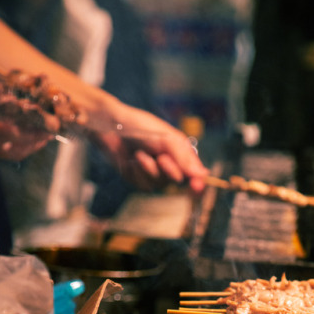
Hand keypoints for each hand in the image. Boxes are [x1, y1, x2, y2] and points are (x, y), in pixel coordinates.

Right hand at [0, 68, 51, 160]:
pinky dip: (17, 145)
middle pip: (10, 148)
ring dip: (27, 146)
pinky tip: (27, 136)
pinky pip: (1, 150)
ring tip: (45, 136)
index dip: (25, 132)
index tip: (44, 128)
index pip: (3, 134)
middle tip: (52, 131)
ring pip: (6, 152)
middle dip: (32, 140)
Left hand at [91, 104, 208, 193]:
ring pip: (159, 185)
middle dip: (169, 170)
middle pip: (177, 181)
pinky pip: (144, 185)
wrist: (110, 127)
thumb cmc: (139, 126)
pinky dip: (137, 172)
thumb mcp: (166, 138)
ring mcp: (153, 174)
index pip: (195, 173)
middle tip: (161, 158)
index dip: (198, 182)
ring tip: (140, 154)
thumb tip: (203, 174)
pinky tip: (131, 160)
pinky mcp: (138, 180)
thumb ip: (183, 157)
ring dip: (149, 169)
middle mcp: (169, 165)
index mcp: (180, 153)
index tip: (197, 186)